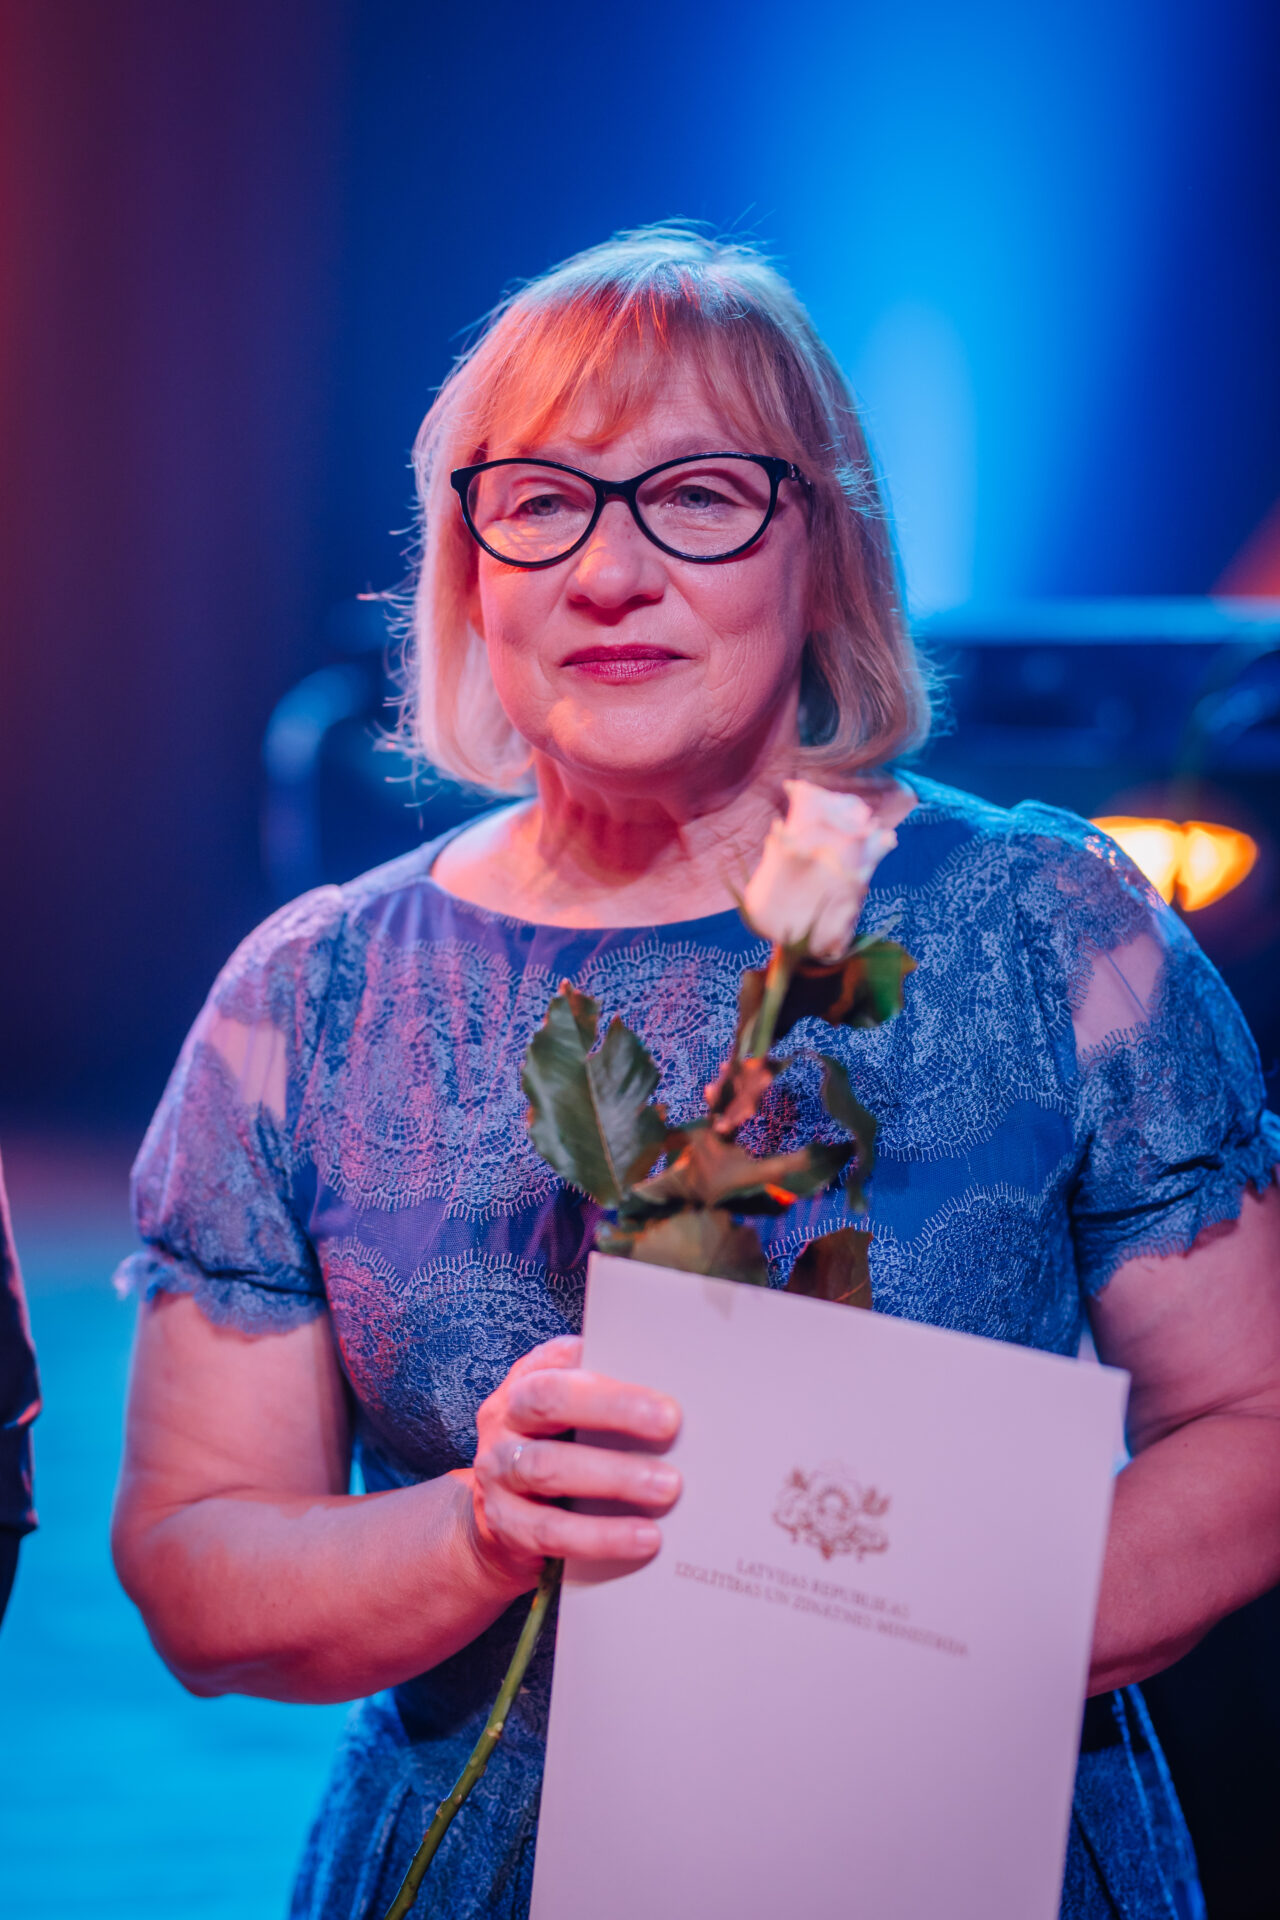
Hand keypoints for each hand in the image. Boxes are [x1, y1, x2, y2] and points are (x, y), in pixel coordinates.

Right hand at [468, 1335, 681, 1585]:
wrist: (501, 1524)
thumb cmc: (556, 1456)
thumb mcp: (569, 1421)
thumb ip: (605, 1403)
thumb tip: (674, 1404)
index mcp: (524, 1383)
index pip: (559, 1361)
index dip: (601, 1363)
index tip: (652, 1372)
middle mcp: (503, 1421)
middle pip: (547, 1400)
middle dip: (613, 1407)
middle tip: (670, 1422)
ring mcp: (496, 1472)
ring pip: (547, 1467)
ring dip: (614, 1477)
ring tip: (667, 1487)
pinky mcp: (503, 1524)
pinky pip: (550, 1530)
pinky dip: (601, 1535)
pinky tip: (643, 1537)